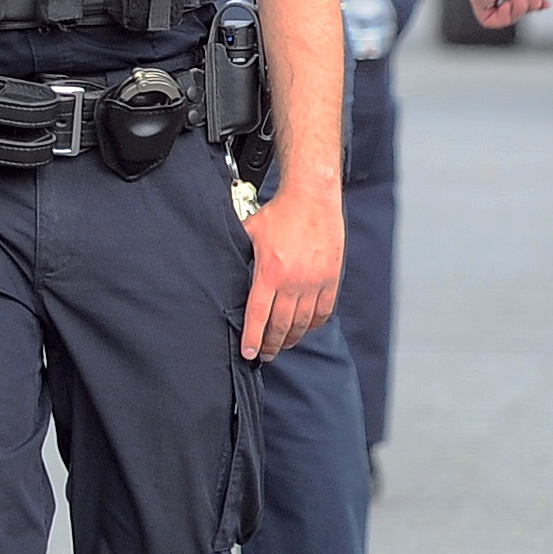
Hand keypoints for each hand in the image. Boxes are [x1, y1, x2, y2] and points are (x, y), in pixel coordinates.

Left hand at [240, 180, 342, 360]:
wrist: (312, 199)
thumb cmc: (280, 214)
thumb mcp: (249, 233)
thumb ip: (239, 255)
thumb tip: (222, 267)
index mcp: (270, 273)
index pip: (257, 315)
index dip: (252, 338)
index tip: (249, 352)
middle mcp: (293, 282)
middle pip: (281, 326)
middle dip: (271, 345)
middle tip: (265, 354)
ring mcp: (314, 283)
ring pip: (302, 323)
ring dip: (291, 338)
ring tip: (283, 344)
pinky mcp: (331, 279)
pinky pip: (323, 312)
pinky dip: (313, 324)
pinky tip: (305, 328)